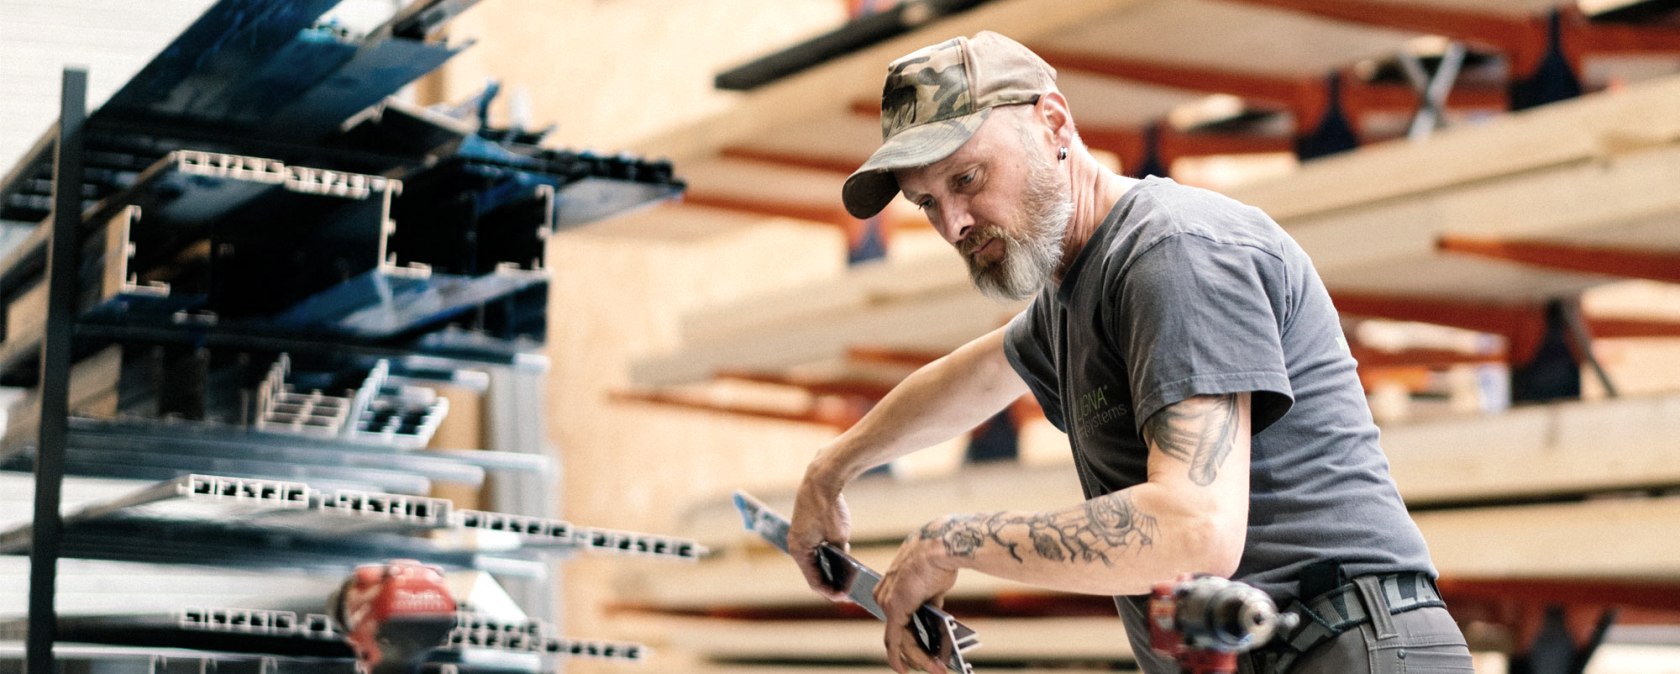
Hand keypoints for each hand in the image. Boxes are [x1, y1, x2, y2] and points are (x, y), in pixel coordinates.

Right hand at [789, 466, 852, 601]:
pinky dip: (827, 556)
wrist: (822, 479)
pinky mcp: (806, 528)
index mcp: (799, 550)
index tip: (844, 597)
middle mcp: (796, 545)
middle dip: (830, 582)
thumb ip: (840, 554)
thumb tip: (844, 564)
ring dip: (829, 569)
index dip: (830, 591)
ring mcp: (800, 536)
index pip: (814, 581)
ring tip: (845, 579)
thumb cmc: (828, 507)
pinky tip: (841, 561)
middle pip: (813, 572)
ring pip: (815, 560)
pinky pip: (816, 549)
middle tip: (847, 591)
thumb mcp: (839, 536)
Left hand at [875, 524, 960, 672]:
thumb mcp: (931, 587)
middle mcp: (882, 596)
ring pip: (901, 641)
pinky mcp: (895, 611)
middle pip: (898, 634)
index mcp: (888, 587)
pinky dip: (906, 657)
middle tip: (931, 667)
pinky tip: (914, 669)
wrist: (940, 547)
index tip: (919, 652)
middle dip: (915, 654)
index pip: (896, 621)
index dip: (907, 639)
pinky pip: (898, 641)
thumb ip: (927, 605)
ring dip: (919, 659)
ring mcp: (886, 604)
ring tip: (937, 670)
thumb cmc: (939, 560)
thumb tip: (934, 623)